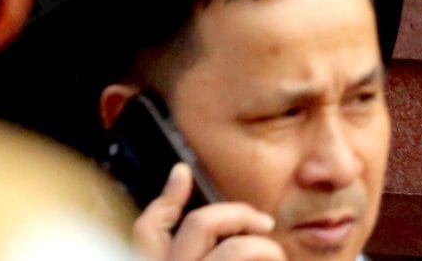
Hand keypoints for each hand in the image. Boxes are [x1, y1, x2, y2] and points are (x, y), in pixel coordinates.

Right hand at [132, 166, 284, 260]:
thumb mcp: (189, 260)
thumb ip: (186, 241)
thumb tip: (180, 175)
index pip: (146, 229)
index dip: (165, 198)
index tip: (183, 171)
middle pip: (200, 224)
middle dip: (239, 214)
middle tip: (264, 222)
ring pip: (234, 248)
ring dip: (263, 245)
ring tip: (275, 255)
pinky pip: (254, 259)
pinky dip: (270, 255)